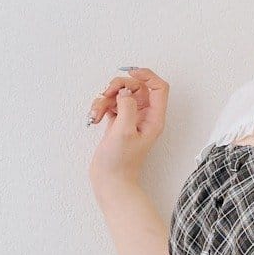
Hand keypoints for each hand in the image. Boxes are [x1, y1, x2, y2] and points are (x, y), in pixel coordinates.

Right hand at [87, 66, 167, 185]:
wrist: (110, 181)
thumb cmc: (120, 163)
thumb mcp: (124, 131)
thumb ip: (127, 106)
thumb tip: (125, 90)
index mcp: (153, 119)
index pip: (158, 87)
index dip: (146, 75)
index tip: (130, 73)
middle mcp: (144, 116)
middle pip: (135, 86)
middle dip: (118, 86)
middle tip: (107, 95)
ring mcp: (130, 118)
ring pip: (119, 94)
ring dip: (105, 98)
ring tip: (97, 113)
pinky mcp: (117, 122)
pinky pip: (110, 103)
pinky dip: (101, 106)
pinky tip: (95, 118)